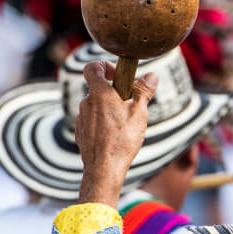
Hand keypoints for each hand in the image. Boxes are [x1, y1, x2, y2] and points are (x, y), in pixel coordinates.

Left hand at [76, 61, 157, 207]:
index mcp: (99, 93)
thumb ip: (143, 91)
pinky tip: (114, 136)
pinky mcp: (80, 131)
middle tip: (129, 104)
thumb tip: (152, 75)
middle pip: (98, 88)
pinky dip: (102, 123)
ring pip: (95, 106)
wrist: (104, 167)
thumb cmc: (123, 139)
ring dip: (108, 109)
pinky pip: (92, 120)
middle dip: (113, 92)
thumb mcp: (139, 112)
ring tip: (124, 124)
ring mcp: (81, 117)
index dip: (105, 66)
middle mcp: (86, 102)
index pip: (92, 66)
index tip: (118, 75)